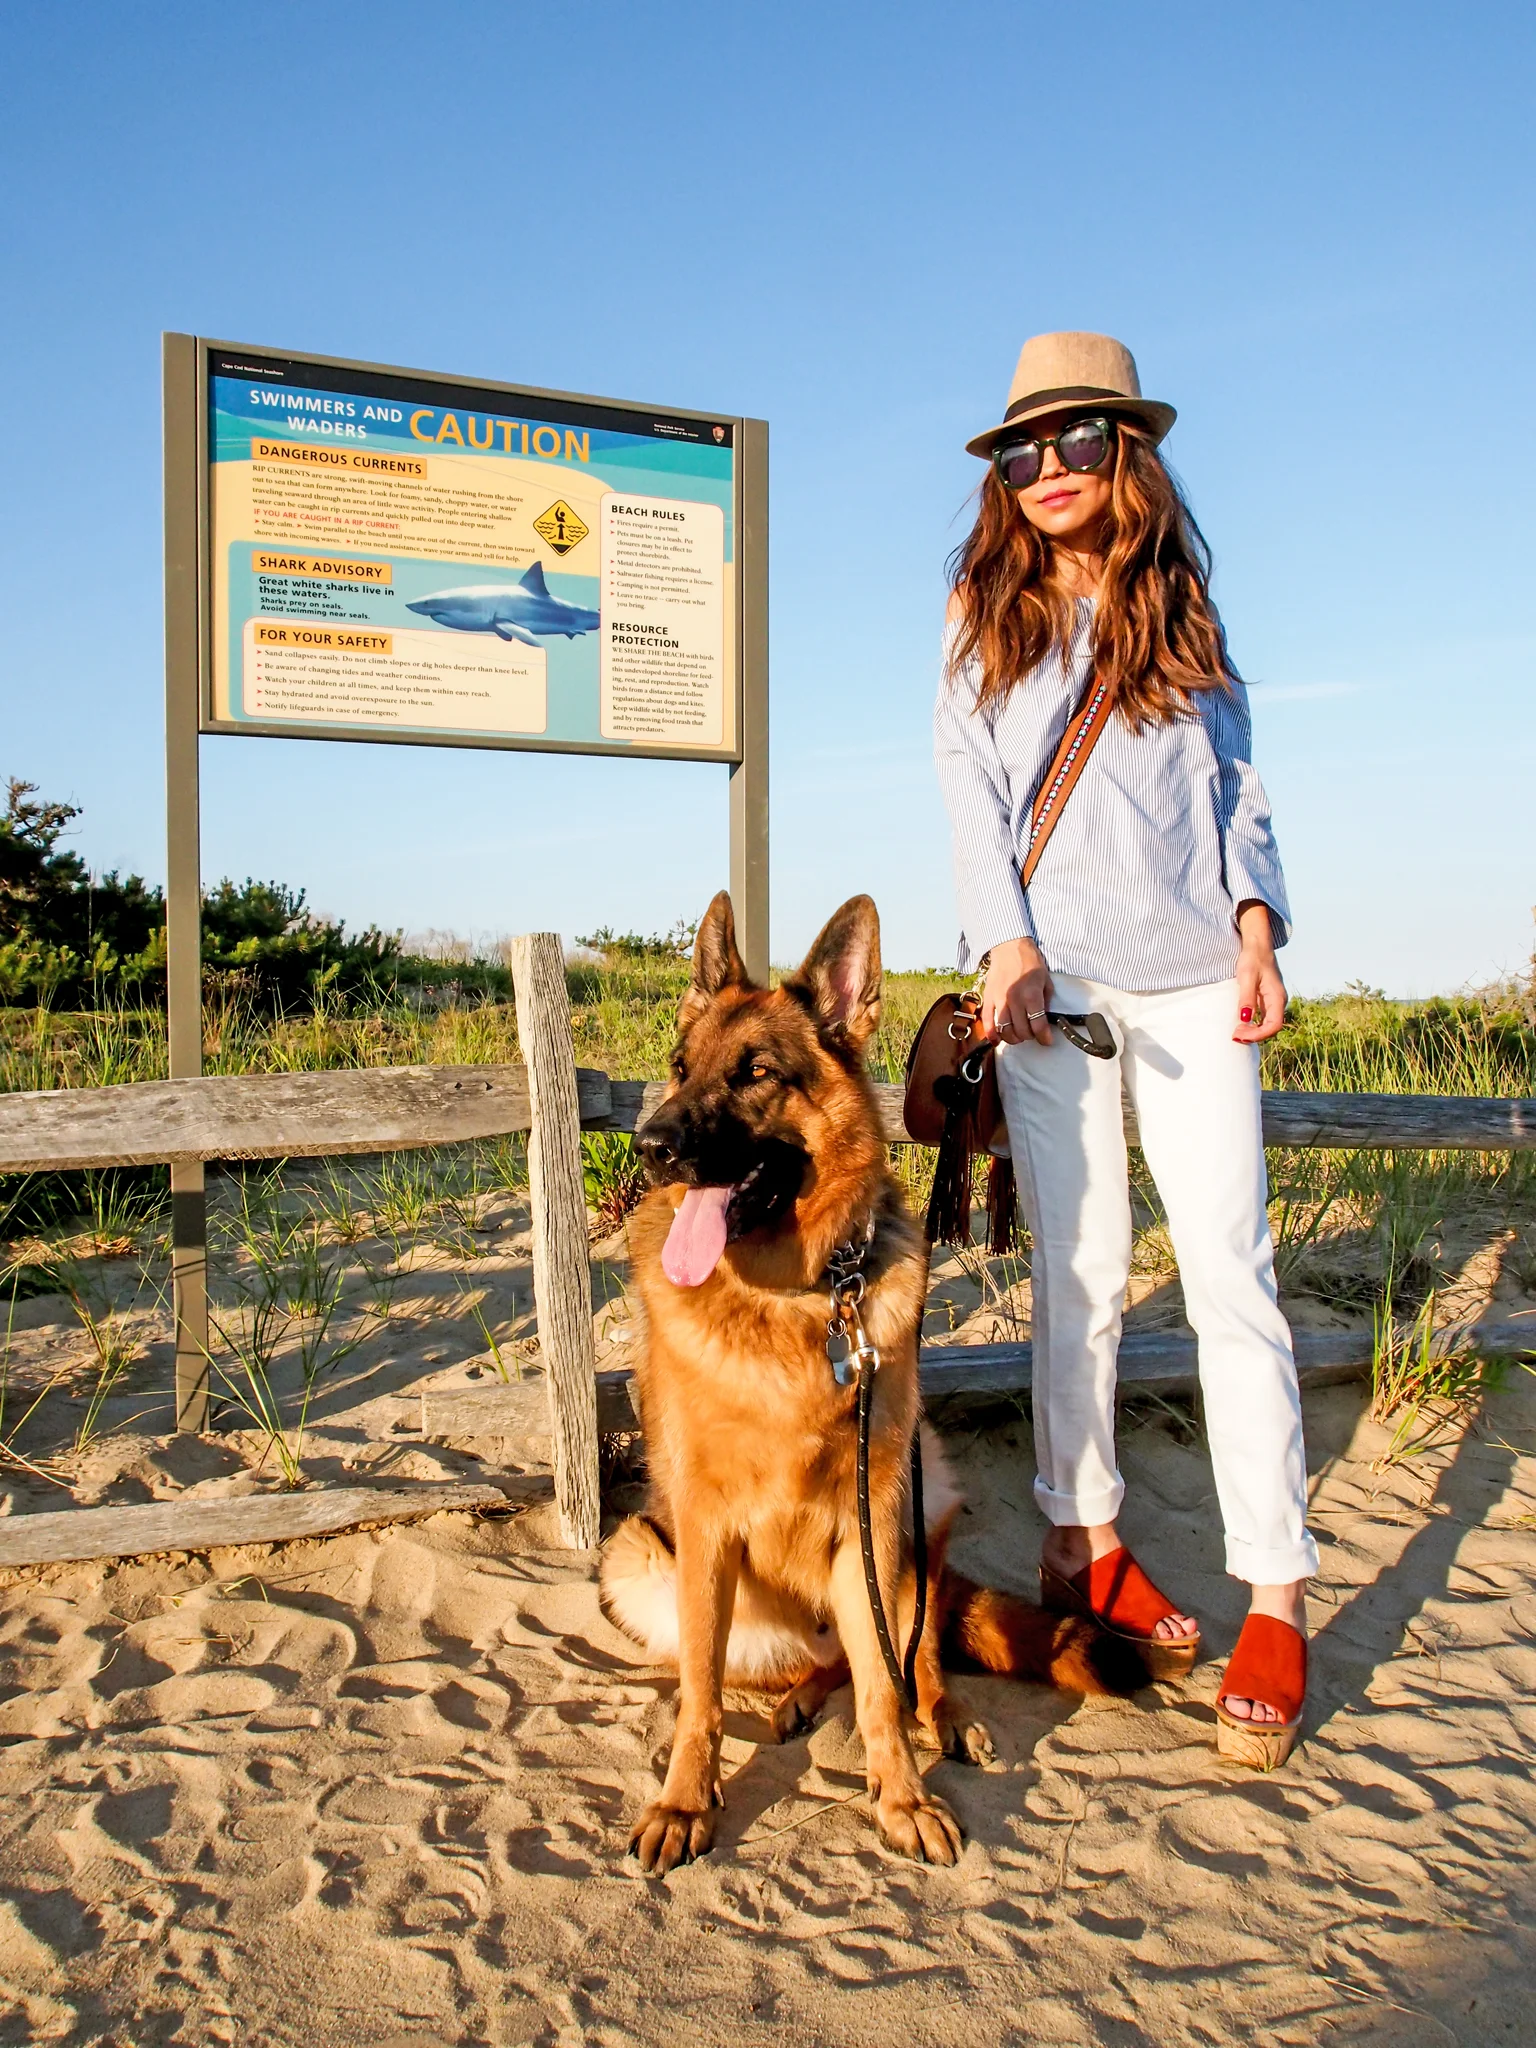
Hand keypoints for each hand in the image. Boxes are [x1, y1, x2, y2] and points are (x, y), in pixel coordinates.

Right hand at [981, 937, 1053, 1046]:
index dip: (1045, 1038)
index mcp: (1032, 995)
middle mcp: (1015, 1000)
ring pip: (1005, 1031)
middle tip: (1033, 1032)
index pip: (1038, 1026)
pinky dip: (992, 1035)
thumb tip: (1044, 1020)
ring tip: (1019, 1034)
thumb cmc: (1030, 962)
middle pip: (1022, 1032)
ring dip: (1014, 1038)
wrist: (1009, 947)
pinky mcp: (988, 999)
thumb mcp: (1046, 981)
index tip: (1047, 1040)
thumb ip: (1046, 1002)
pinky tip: (997, 1040)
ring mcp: (999, 1001)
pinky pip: (987, 1022)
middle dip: (1030, 1037)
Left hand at [1233, 901, 1286, 1042]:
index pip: (1274, 1025)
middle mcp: (1278, 1002)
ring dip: (1253, 1032)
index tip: (1241, 1035)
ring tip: (1236, 1032)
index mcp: (1277, 997)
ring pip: (1267, 1024)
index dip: (1259, 1035)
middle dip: (1254, 1035)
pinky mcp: (1266, 999)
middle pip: (1271, 1028)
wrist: (1257, 945)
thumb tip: (1244, 1019)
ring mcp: (1273, 1001)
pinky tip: (1241, 1025)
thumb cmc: (1253, 958)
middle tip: (1234, 1035)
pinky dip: (1253, 1025)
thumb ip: (1247, 998)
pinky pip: (1263, 1018)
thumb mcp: (1247, 977)